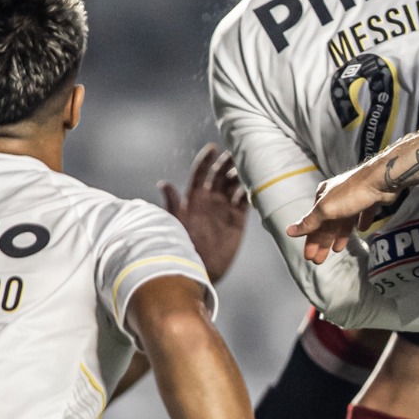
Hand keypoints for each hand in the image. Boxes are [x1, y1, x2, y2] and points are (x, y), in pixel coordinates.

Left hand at [160, 144, 249, 284]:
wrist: (198, 270)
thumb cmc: (182, 247)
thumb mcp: (175, 224)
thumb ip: (172, 204)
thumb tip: (164, 183)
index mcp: (194, 198)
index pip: (200, 173)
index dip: (206, 160)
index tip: (213, 148)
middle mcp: (210, 201)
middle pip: (220, 175)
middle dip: (227, 163)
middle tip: (236, 154)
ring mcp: (224, 209)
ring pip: (234, 185)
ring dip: (240, 175)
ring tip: (247, 167)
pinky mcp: (238, 220)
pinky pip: (245, 202)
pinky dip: (250, 192)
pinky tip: (254, 185)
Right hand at [286, 162, 391, 262]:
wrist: (381, 180)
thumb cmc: (351, 194)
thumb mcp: (326, 209)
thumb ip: (309, 222)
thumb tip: (289, 231)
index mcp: (323, 196)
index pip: (313, 222)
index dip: (310, 240)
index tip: (309, 256)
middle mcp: (337, 196)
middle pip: (327, 224)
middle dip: (322, 242)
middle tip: (319, 260)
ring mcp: (354, 197)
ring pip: (343, 220)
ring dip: (339, 235)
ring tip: (337, 250)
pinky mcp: (370, 199)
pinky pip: (362, 213)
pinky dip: (360, 222)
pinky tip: (362, 230)